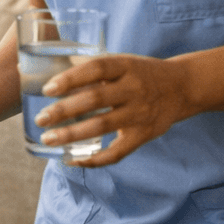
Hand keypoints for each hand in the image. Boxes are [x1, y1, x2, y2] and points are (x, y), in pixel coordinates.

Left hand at [35, 54, 192, 165]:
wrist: (182, 87)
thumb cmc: (140, 74)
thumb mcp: (121, 63)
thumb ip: (88, 68)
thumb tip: (42, 69)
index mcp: (125, 66)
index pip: (96, 68)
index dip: (71, 78)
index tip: (48, 89)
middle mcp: (134, 88)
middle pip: (95, 99)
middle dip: (64, 110)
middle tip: (41, 118)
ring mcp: (140, 113)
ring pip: (102, 126)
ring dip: (72, 135)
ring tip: (48, 139)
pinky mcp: (143, 135)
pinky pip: (117, 152)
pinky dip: (94, 159)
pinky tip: (72, 160)